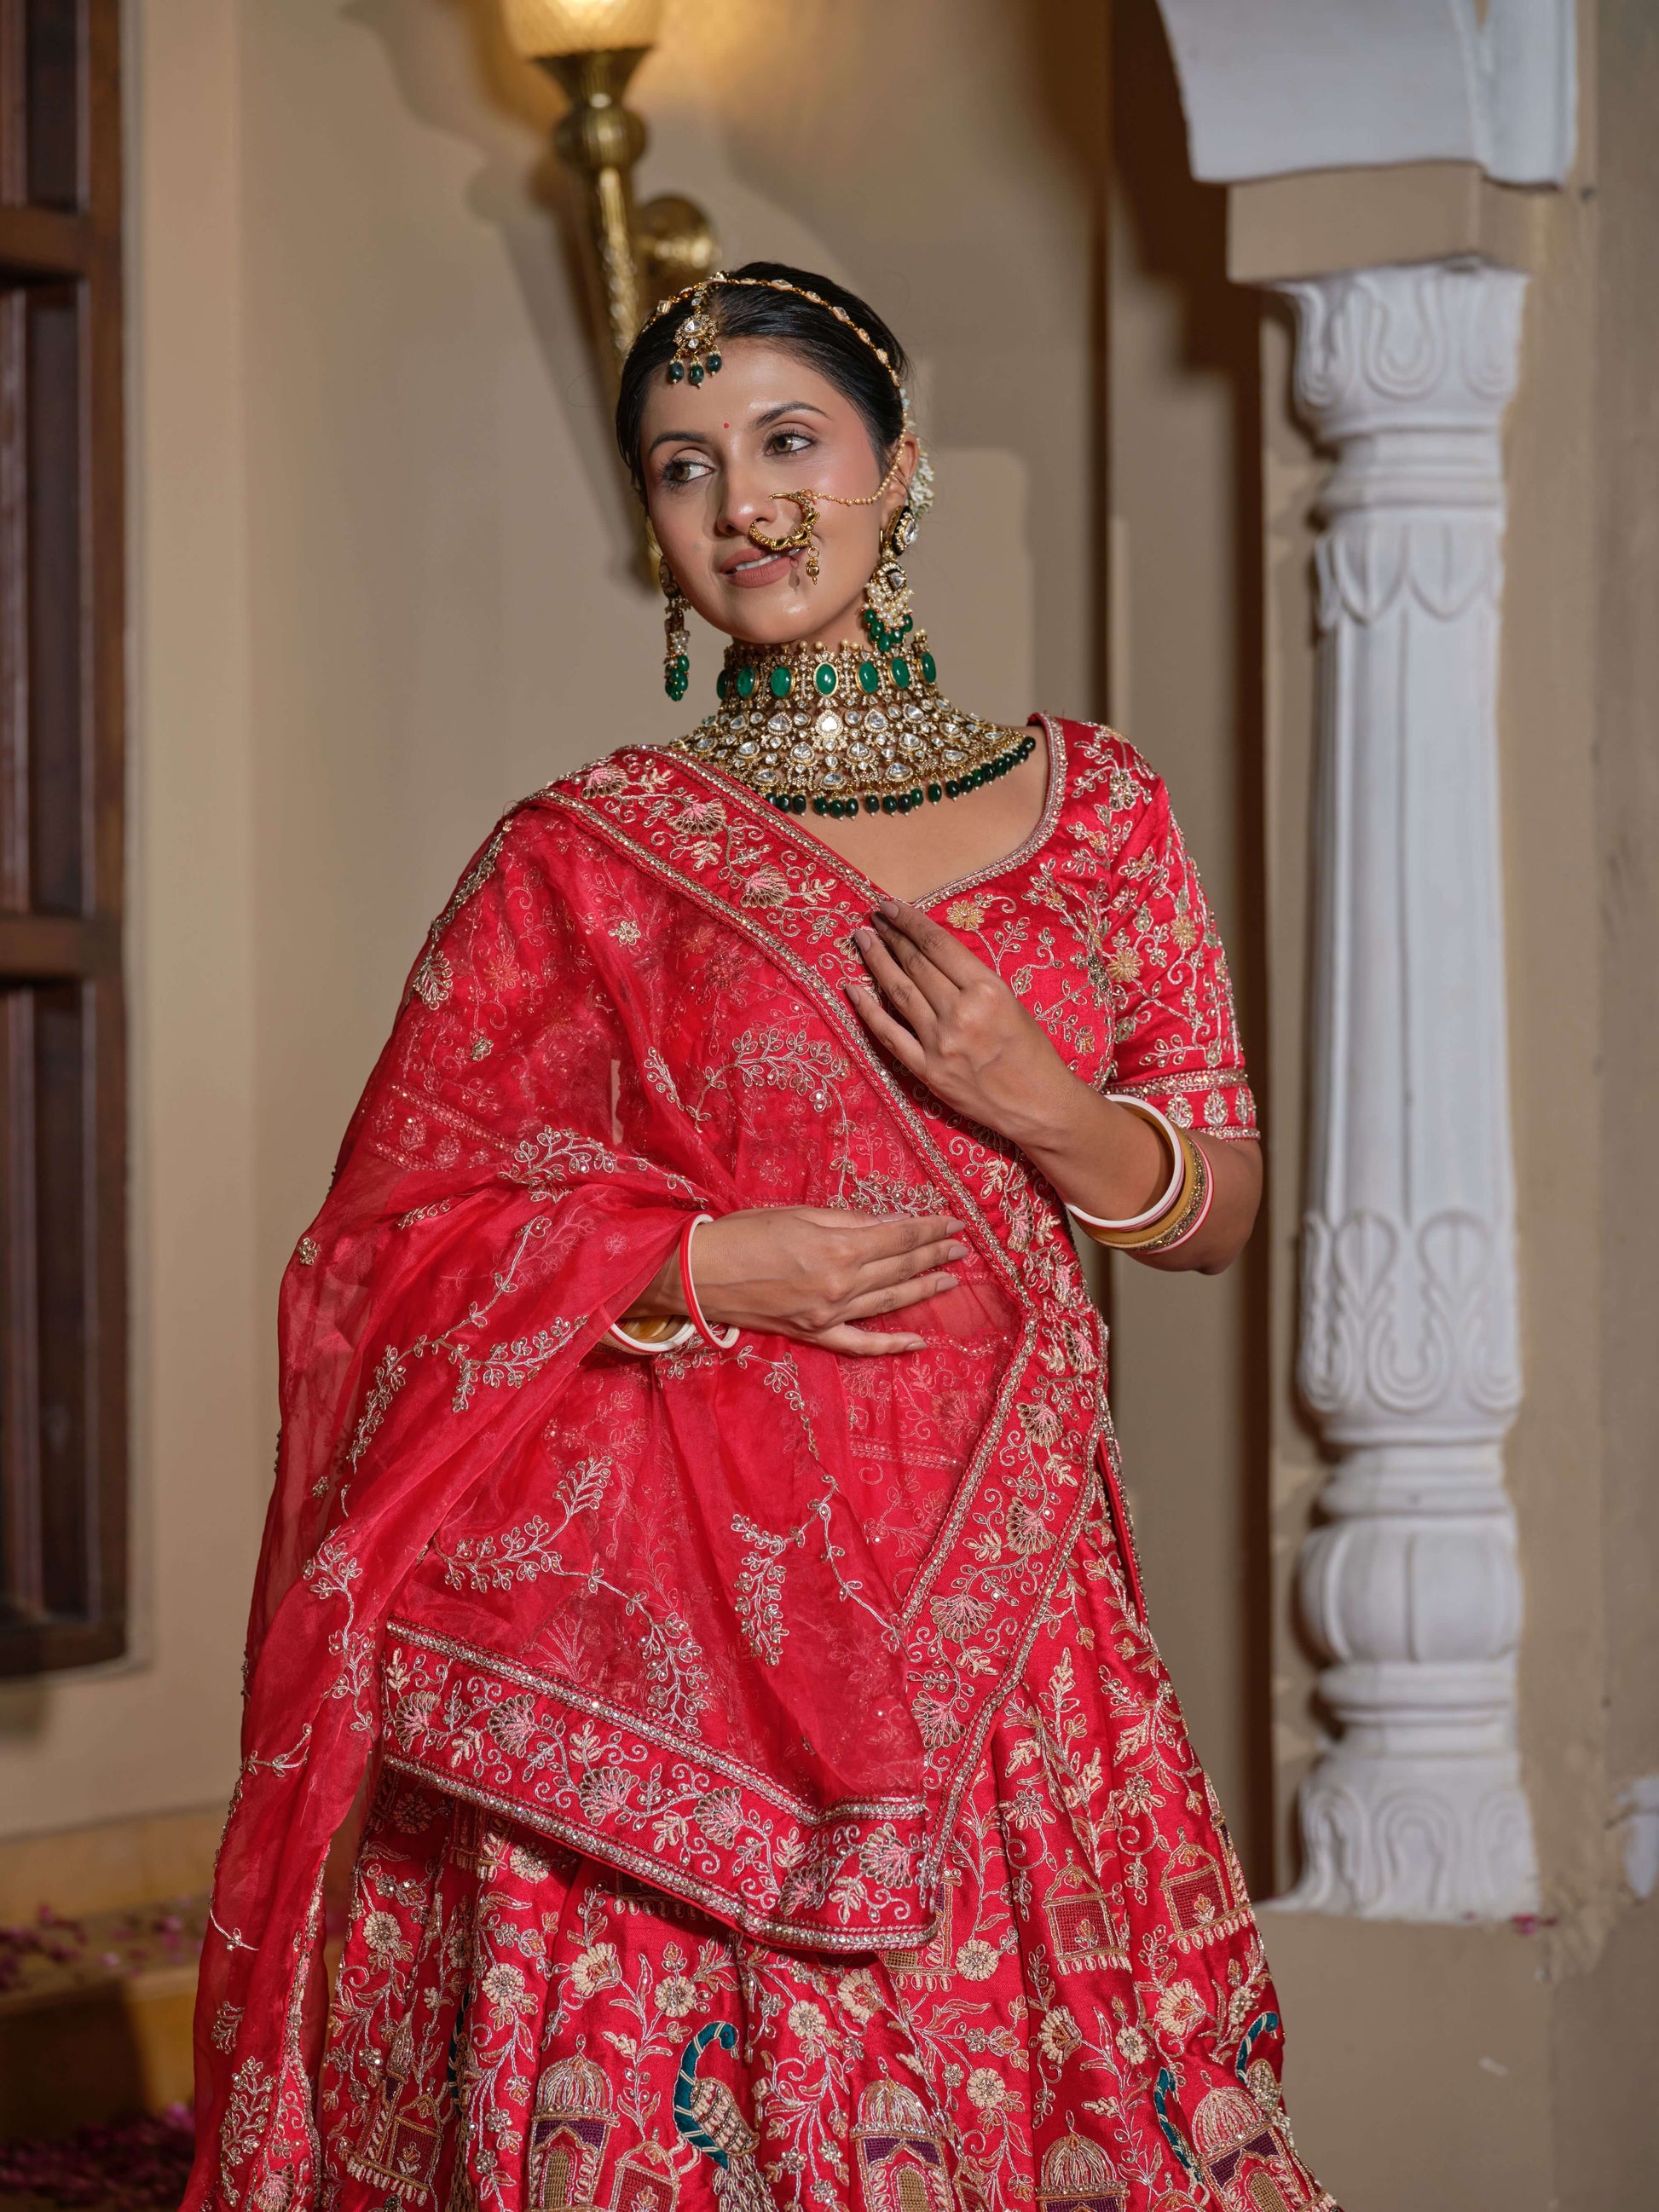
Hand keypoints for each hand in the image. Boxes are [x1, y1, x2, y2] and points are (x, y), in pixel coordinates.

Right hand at [629, 1205, 966, 1356]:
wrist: (699, 1273)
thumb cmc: (744, 1233)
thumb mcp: (798, 1213)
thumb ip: (847, 1221)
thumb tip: (886, 1224)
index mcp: (838, 1248)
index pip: (898, 1238)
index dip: (929, 1229)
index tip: (954, 1222)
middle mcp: (840, 1284)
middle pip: (900, 1268)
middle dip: (934, 1255)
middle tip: (962, 1247)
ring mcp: (829, 1314)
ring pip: (889, 1302)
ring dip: (924, 1289)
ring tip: (952, 1279)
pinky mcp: (814, 1334)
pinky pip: (860, 1344)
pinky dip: (891, 1345)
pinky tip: (918, 1341)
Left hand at [847, 897, 1173, 1225]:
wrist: (1039, 1105)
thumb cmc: (1031, 1051)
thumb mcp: (1011, 1002)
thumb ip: (971, 980)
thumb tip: (929, 953)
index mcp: (988, 990)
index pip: (939, 946)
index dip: (910, 922)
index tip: (890, 906)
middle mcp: (961, 1013)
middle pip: (915, 965)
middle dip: (891, 937)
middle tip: (872, 919)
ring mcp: (940, 1043)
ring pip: (898, 993)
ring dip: (876, 962)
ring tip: (862, 940)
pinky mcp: (927, 1071)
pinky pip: (888, 1035)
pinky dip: (867, 1009)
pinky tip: (852, 988)